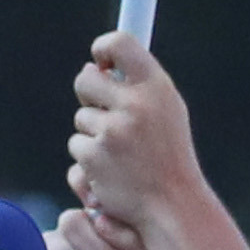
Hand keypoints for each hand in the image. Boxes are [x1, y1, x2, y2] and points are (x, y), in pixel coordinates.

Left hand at [67, 34, 207, 233]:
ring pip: (81, 118)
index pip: (119, 43)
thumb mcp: (167, 112)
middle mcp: (135, 105)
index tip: (102, 62)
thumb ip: (138, 87)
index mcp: (156, 87)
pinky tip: (112, 170)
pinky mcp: (93, 156)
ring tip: (121, 153)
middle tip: (102, 110)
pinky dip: (89, 158)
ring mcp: (112, 131)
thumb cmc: (168, 157)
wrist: (172, 206)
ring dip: (93, 133)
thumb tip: (95, 67)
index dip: (104, 48)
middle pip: (85, 79)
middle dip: (88, 95)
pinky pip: (77, 145)